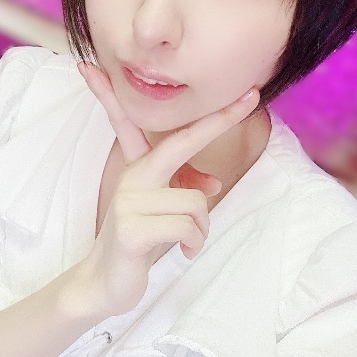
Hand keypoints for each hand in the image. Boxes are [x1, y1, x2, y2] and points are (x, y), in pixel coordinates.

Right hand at [76, 62, 259, 315]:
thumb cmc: (140, 241)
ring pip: (196, 201)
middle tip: (252, 97)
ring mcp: (129, 201)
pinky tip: (183, 251)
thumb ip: (184, 190)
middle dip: (219, 120)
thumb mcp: (164, 211)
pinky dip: (193, 242)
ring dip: (201, 227)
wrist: (105, 282)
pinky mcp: (132, 229)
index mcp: (139, 168)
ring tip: (187, 240)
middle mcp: (133, 177)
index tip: (177, 75)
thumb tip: (214, 184)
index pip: (151, 127)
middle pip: (181, 142)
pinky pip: (187, 226)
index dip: (169, 103)